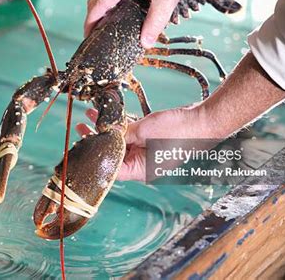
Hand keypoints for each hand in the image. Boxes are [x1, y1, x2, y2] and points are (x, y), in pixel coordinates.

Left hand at [76, 107, 205, 181]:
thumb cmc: (178, 131)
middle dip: (98, 139)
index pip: (111, 168)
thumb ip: (123, 133)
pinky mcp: (151, 138)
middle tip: (82, 129)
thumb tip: (106, 130)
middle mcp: (142, 163)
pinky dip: (122, 124)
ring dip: (108, 128)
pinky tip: (110, 113)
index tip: (81, 146)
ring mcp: (147, 151)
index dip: (95, 157)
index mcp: (141, 170)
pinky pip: (132, 133)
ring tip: (91, 116)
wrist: (202, 120)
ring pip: (121, 141)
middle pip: (114, 153)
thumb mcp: (144, 131)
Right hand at [84, 0, 195, 47]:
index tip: (89, 38)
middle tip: (94, 39)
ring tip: (102, 32)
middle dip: (92, 20)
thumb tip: (145, 43)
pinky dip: (107, 8)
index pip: (98, 4)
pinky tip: (114, 20)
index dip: (91, 22)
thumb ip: (155, 23)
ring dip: (99, 14)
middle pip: (95, 1)